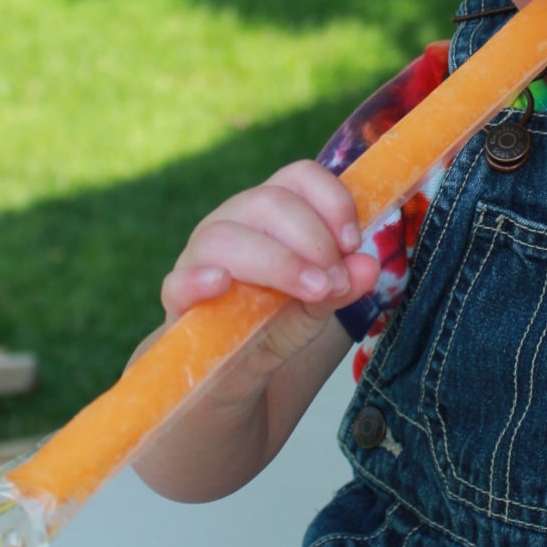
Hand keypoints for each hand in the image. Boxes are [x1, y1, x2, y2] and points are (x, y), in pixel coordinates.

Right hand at [161, 160, 379, 371]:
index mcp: (272, 212)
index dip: (332, 201)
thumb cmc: (277, 322)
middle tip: (336, 282)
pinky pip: (179, 280)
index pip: (299, 176)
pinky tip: (223, 285)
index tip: (353, 242)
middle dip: (314, 239)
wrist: (232, 369)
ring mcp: (199, 255)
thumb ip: (344, 284)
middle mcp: (234, 221)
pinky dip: (200, 279)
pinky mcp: (177, 295)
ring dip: (279, 262)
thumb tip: (369, 266)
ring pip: (226, 237)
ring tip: (314, 292)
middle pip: (269, 201)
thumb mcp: (319, 304)